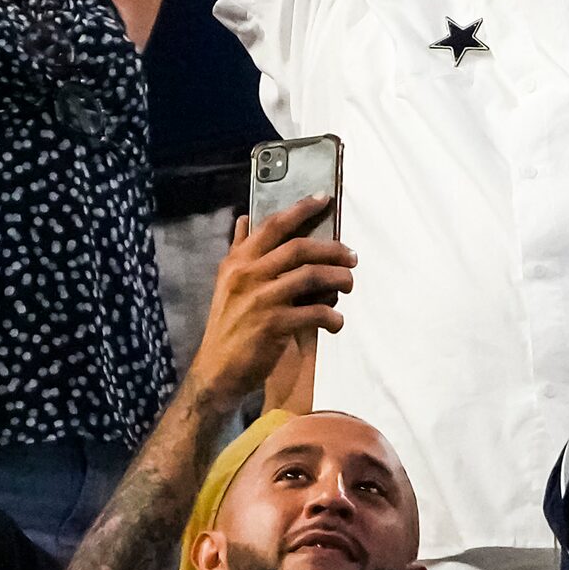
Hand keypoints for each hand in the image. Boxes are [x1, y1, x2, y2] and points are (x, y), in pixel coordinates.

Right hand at [187, 201, 354, 410]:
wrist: (216, 371)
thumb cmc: (228, 324)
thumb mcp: (228, 283)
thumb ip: (239, 250)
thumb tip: (245, 218)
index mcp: (237, 262)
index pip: (272, 226)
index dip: (300, 209)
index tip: (324, 198)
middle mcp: (247, 276)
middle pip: (299, 248)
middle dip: (332, 249)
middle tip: (352, 256)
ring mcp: (260, 300)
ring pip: (311, 276)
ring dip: (339, 279)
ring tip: (349, 285)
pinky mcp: (273, 325)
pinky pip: (315, 312)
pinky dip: (332, 316)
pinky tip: (336, 321)